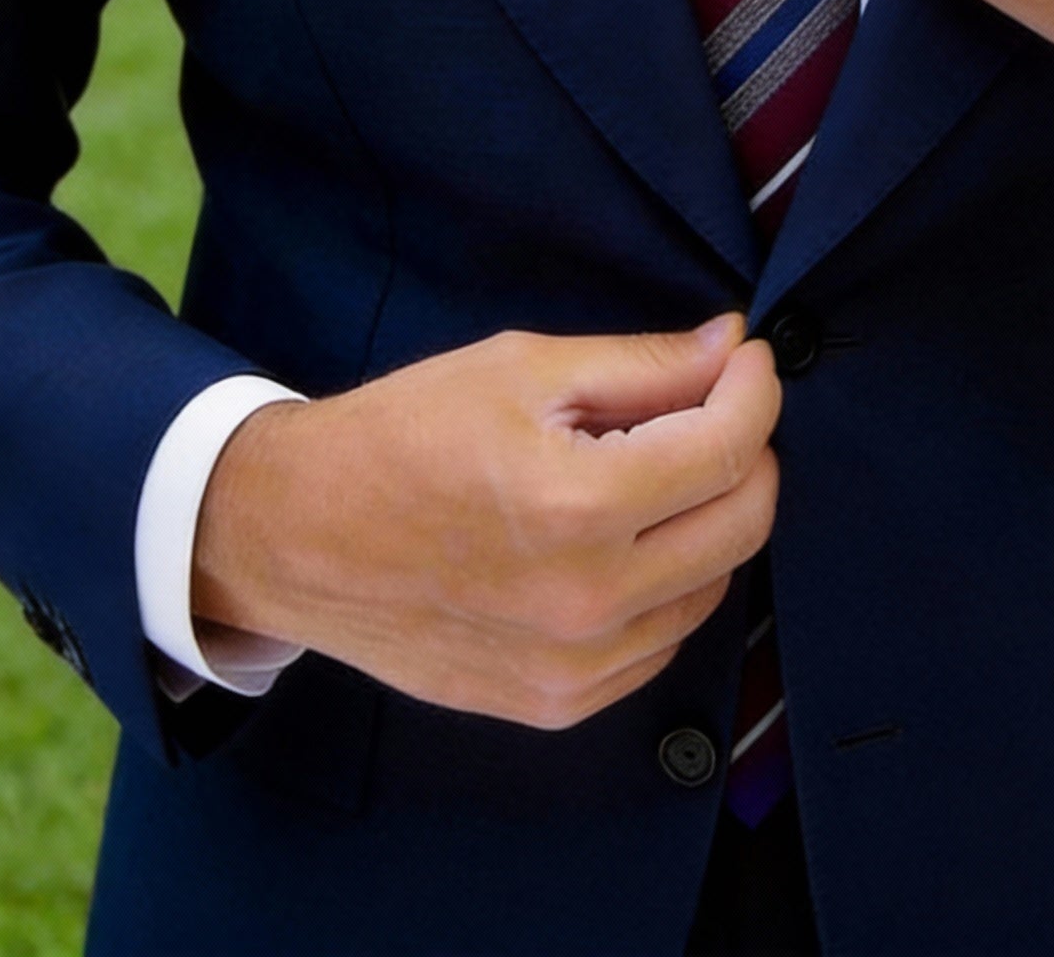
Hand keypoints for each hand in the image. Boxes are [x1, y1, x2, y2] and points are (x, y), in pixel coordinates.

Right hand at [191, 312, 779, 729]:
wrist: (297, 535)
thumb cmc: (402, 435)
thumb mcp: (521, 368)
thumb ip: (642, 365)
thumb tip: (732, 348)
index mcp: (577, 505)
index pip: (729, 448)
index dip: (755, 391)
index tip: (749, 360)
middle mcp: (587, 601)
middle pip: (743, 523)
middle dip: (749, 451)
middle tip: (717, 406)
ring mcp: (574, 668)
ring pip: (713, 587)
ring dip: (711, 520)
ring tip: (659, 470)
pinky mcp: (556, 704)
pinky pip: (661, 642)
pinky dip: (669, 584)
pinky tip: (625, 539)